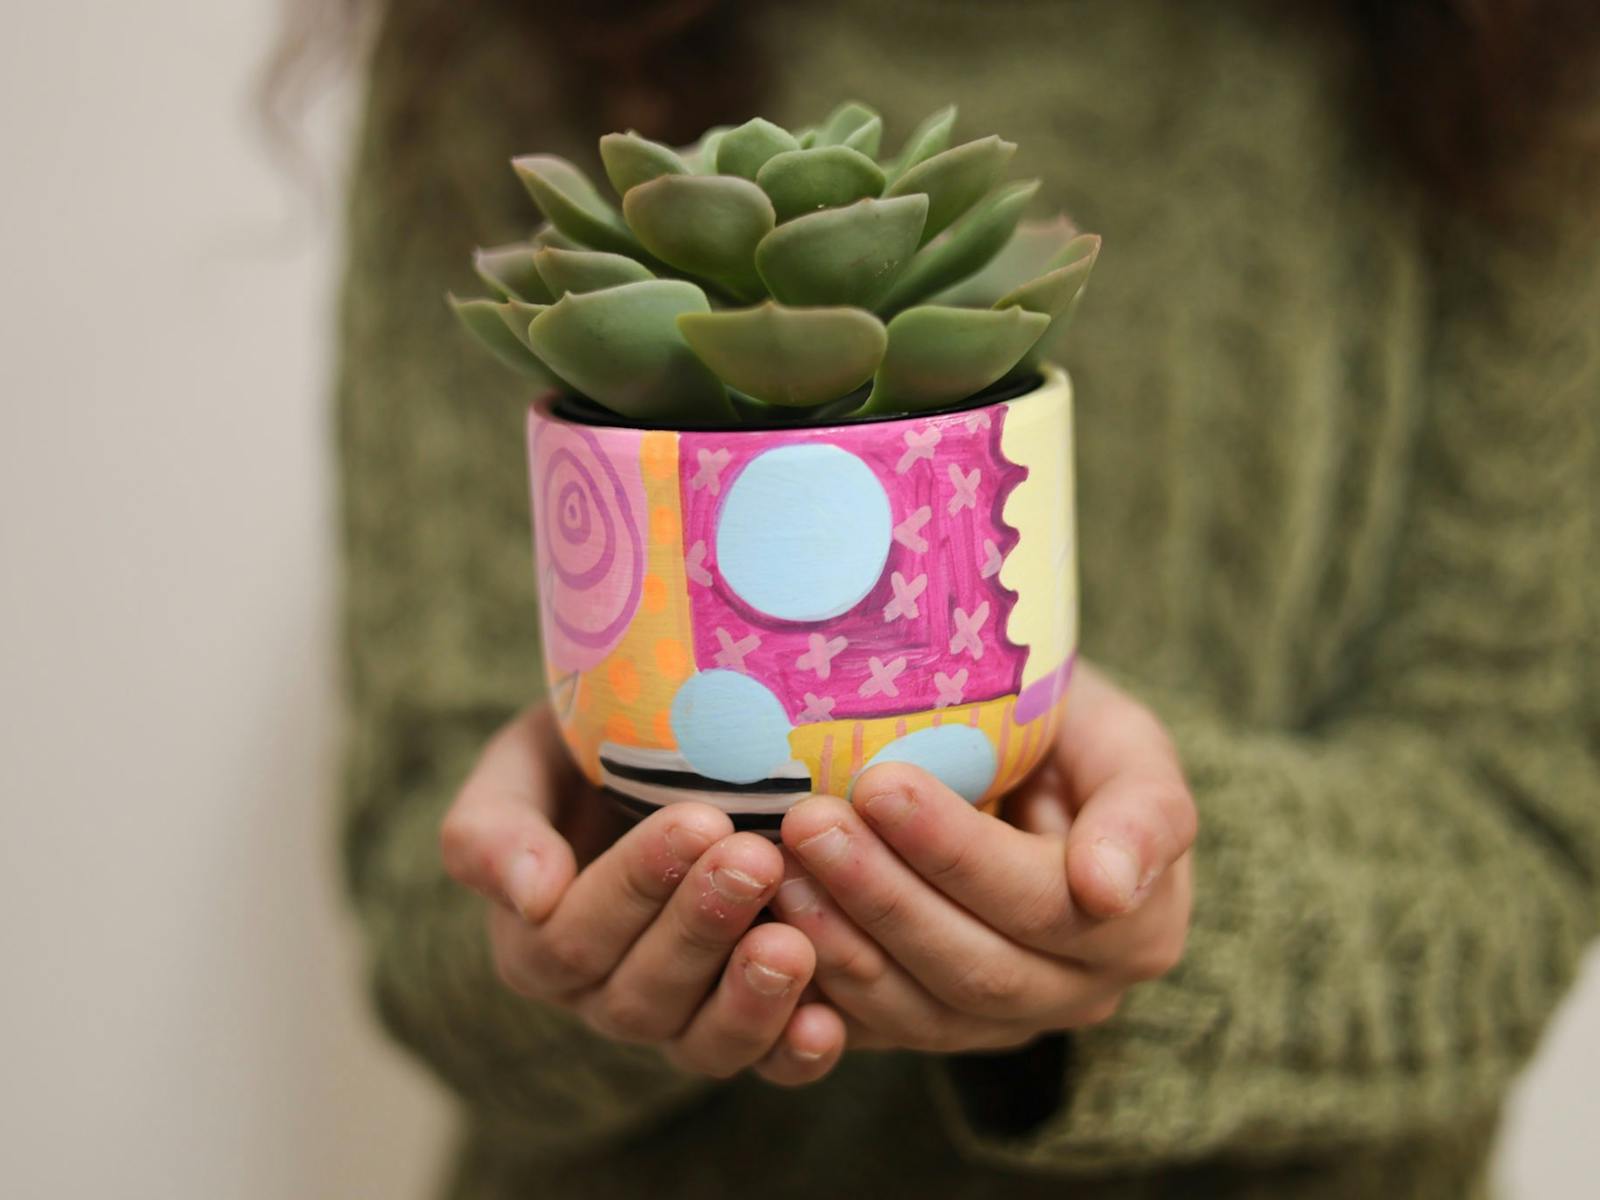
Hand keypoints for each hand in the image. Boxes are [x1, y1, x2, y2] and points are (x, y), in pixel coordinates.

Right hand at [439, 706, 847, 1084]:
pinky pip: (768, 1065)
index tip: (697, 820)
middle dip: (701, 926)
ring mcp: (681, 1022)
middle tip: (756, 860)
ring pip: (702, 1041)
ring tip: (793, 944)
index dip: (635, 884)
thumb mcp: (524, 767)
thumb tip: (530, 897)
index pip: (572, 937)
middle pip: (642, 992)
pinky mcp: (751, 1030)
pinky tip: (827, 1025)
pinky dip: (796, 1055)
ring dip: (749, 997)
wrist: (665, 753)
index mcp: (537, 944)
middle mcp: (605, 997)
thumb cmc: (589, 750)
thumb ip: (494, 829)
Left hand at [770, 663, 1195, 1052]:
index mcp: (1137, 927)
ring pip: (919, 1009)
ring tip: (777, 865)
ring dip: (840, 940)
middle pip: (974, 966)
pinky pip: (873, 1032)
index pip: (1040, 901)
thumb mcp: (1124, 740)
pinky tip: (764, 931)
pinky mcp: (934, 1030)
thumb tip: (1108, 892)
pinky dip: (816, 987)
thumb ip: (1143, 809)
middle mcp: (1077, 993)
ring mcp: (1004, 1025)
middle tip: (808, 821)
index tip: (880, 783)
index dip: (955, 851)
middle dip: (882, 894)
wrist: (1026, 763)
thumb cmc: (1073, 732)